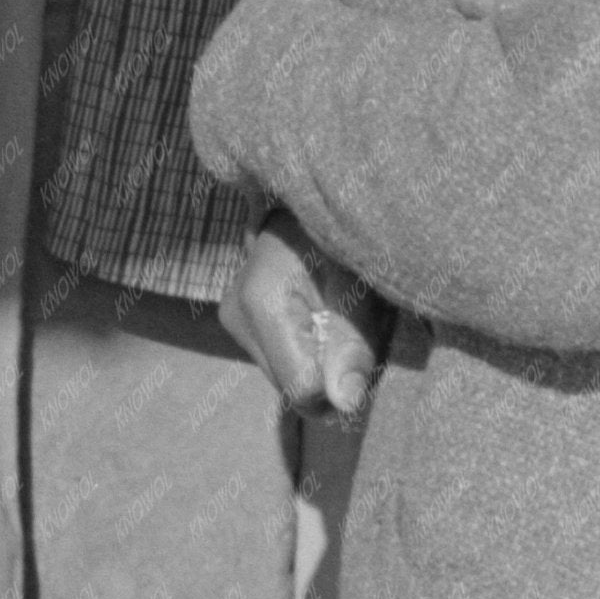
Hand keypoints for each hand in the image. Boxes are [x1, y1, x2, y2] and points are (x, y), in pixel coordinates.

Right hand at [219, 212, 388, 418]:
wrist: (328, 194)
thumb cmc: (352, 235)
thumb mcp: (365, 286)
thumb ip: (353, 344)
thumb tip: (344, 404)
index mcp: (259, 300)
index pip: (303, 386)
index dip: (343, 379)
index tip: (366, 339)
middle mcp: (235, 310)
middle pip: (293, 385)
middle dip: (332, 370)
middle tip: (359, 325)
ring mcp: (233, 313)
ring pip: (288, 376)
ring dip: (324, 360)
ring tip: (344, 314)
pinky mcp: (240, 317)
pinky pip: (283, 359)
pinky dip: (312, 349)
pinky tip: (326, 315)